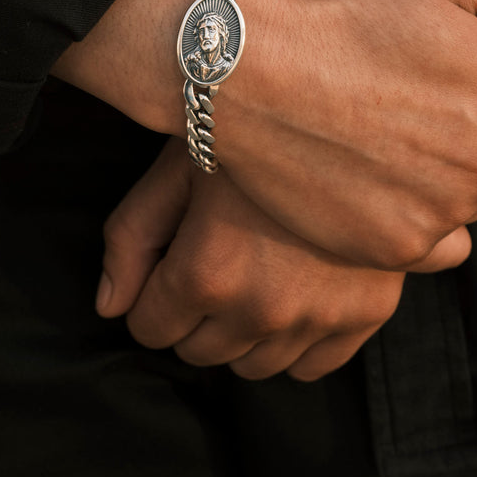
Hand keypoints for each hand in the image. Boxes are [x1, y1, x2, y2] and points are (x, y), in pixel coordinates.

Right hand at [56, 0, 476, 270]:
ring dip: (429, 170)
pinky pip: (425, 240)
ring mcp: (438, 215)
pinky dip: (403, 212)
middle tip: (386, 89)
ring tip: (365, 128)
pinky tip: (360, 174)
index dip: (473, 71)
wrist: (238, 62)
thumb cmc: (338, 7)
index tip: (418, 56)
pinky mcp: (387, 250)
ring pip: (459, 194)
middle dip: (457, 123)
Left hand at [97, 139, 471, 380]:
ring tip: (254, 275)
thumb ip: (130, 238)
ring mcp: (320, 316)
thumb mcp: (175, 169)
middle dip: (193, 315)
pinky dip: (295, 342)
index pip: (150, 328)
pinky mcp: (366, 314)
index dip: (153, 295)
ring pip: (252, 367)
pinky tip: (294, 295)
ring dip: (241, 332)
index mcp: (207, 271)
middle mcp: (263, 308)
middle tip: (214, 260)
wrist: (350, 109)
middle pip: (197, 352)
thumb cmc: (249, 129)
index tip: (172, 264)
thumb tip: (110, 307)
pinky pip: (311, 368)